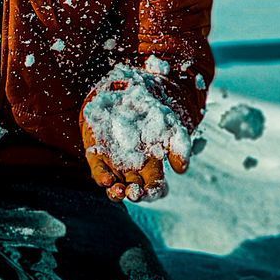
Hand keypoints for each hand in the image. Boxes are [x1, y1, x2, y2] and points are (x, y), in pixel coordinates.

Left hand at [80, 70, 191, 202]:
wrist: (125, 86)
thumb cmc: (150, 107)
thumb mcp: (169, 124)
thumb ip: (178, 145)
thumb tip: (182, 170)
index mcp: (151, 164)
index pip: (154, 185)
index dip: (153, 191)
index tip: (152, 190)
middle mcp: (132, 167)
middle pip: (134, 189)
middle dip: (135, 193)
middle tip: (135, 193)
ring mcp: (113, 161)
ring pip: (115, 184)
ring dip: (117, 191)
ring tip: (120, 191)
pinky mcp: (96, 152)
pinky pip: (98, 169)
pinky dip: (102, 177)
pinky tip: (106, 180)